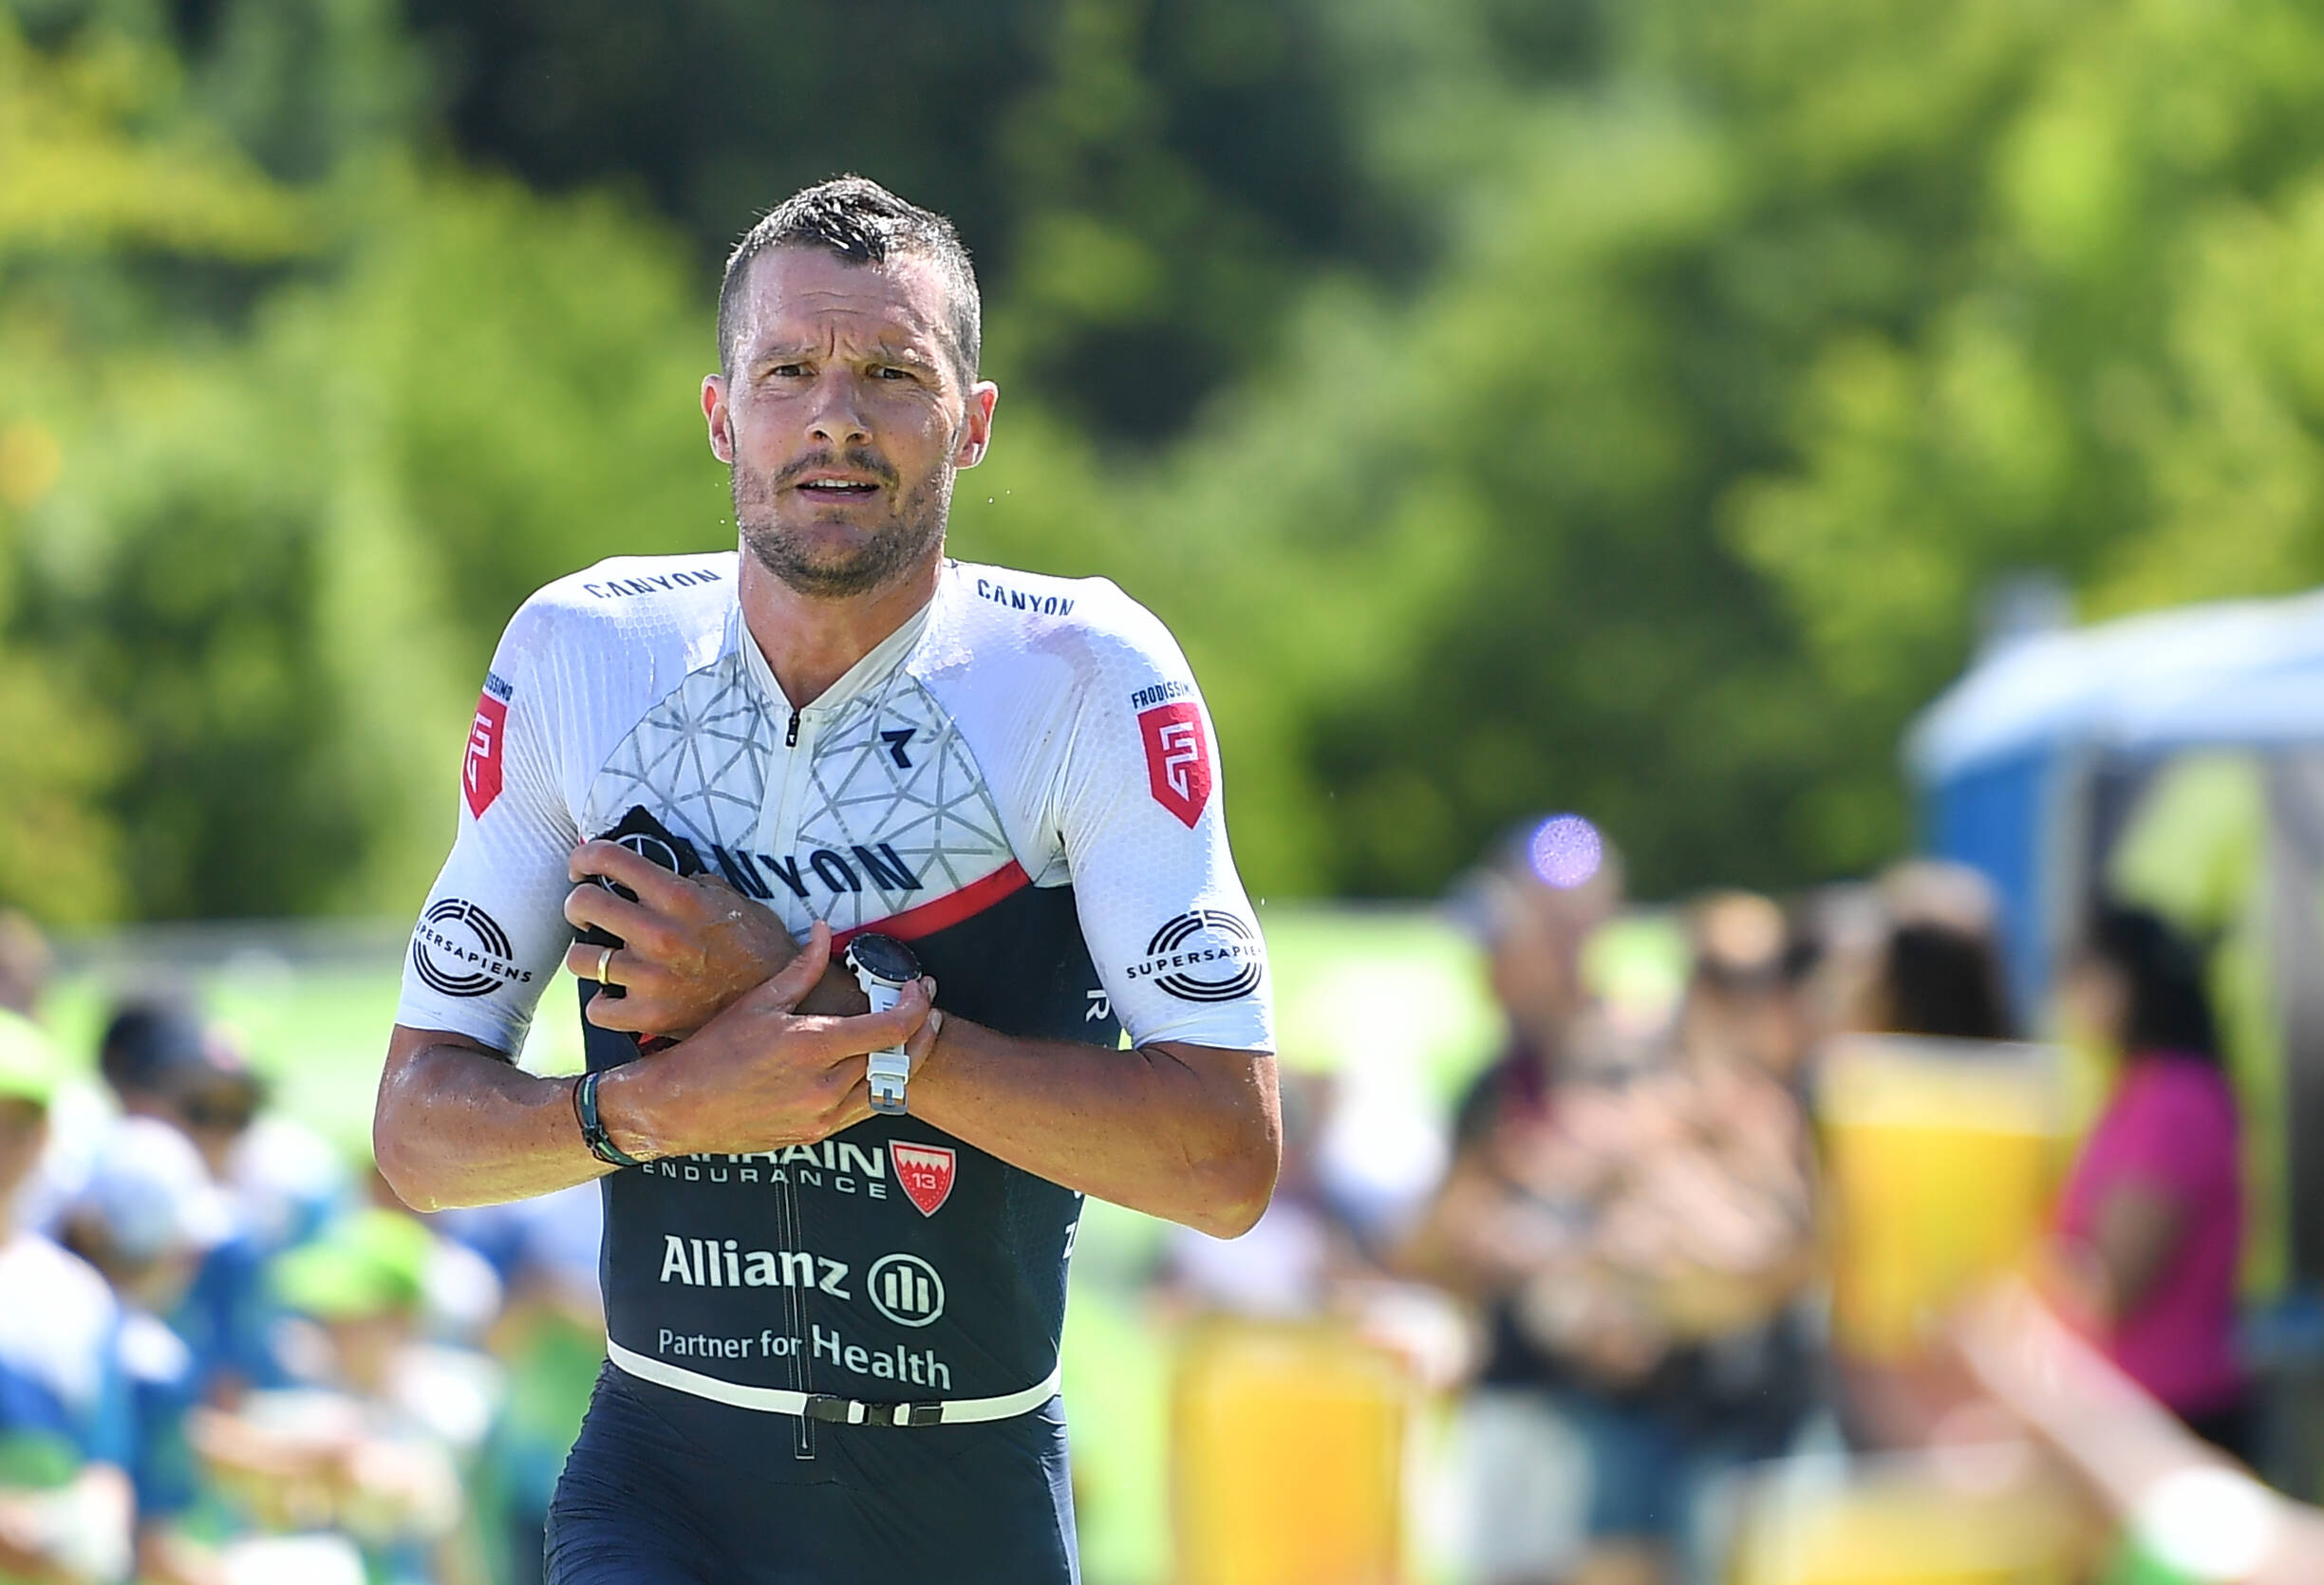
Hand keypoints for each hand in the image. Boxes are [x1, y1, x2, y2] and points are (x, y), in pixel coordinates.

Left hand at [564, 839, 797, 1036]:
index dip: (586, 855)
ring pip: (580, 959)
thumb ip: (688, 883)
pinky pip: (597, 1007)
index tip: (582, 865)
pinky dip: (604, 1002)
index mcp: (679, 897)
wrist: (779, 996)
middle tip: (587, 909)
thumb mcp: (729, 897)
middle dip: (578, 903)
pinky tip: (618, 995)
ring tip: (603, 956)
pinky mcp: (649, 1016)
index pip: (611, 858)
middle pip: (582, 904)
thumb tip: (651, 872)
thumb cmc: (755, 944)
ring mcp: (651, 978)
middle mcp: (659, 934)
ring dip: (588, 955)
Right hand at [603, 923, 933, 1156]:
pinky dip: (882, 1087)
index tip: (919, 988)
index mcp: (813, 1046)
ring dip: (909, 1061)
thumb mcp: (759, 1002)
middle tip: (927, 1006)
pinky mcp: (816, 1135)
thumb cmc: (713, 1052)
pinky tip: (880, 1066)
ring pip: (890, 1090)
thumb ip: (803, 968)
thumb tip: (824, 932)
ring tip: (914, 1035)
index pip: (891, 1028)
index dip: (916, 1005)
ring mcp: (823, 1116)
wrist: (679, 1108)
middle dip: (922, 1029)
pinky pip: (866, 1111)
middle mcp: (824, 1087)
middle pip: (900, 1060)